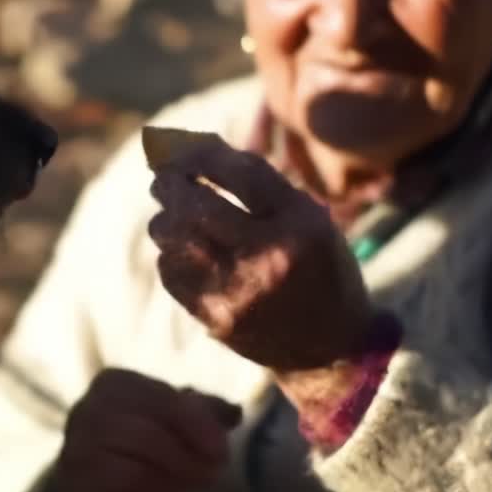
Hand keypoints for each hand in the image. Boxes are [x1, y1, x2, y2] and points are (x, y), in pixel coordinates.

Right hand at [43, 368, 240, 491]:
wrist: (89, 469)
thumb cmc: (140, 430)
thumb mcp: (169, 410)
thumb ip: (203, 409)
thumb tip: (234, 413)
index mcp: (113, 384)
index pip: (159, 400)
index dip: (196, 425)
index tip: (221, 449)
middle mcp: (86, 414)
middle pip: (147, 438)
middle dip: (188, 461)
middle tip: (213, 475)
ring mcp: (76, 456)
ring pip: (135, 476)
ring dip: (174, 486)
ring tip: (190, 487)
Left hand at [147, 133, 373, 372]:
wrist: (329, 347)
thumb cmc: (315, 266)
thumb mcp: (308, 217)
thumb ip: (258, 181)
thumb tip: (193, 145)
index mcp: (302, 226)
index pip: (242, 174)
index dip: (204, 155)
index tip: (184, 148)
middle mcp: (271, 258)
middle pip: (198, 206)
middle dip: (171, 184)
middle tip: (162, 177)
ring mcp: (240, 293)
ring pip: (176, 239)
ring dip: (165, 218)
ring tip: (170, 212)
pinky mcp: (218, 319)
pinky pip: (173, 274)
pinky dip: (171, 253)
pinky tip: (181, 249)